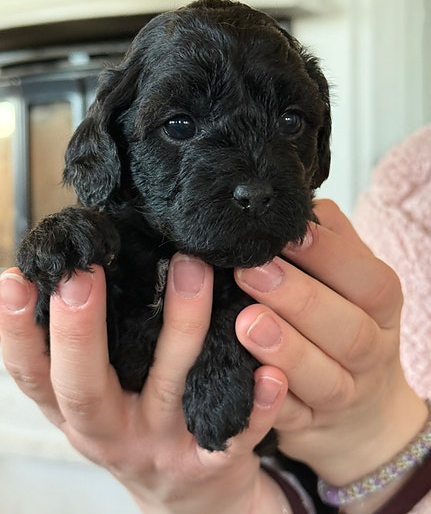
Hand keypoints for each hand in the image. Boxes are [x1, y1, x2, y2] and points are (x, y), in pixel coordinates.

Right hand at [0, 256, 288, 513]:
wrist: (190, 500)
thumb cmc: (137, 428)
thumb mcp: (98, 400)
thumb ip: (84, 353)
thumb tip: (69, 271)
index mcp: (78, 412)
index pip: (32, 374)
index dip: (16, 332)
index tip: (15, 279)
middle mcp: (112, 432)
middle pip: (85, 386)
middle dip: (80, 329)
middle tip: (83, 272)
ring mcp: (163, 448)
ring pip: (170, 387)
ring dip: (182, 326)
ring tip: (190, 268)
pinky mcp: (213, 462)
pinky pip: (236, 432)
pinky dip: (256, 403)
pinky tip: (270, 370)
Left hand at [234, 199, 427, 510]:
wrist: (360, 410)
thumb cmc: (344, 322)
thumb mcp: (349, 282)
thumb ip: (332, 243)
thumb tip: (300, 208)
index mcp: (380, 308)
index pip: (368, 280)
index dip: (331, 256)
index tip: (287, 234)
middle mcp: (370, 352)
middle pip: (347, 330)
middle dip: (299, 299)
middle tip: (252, 271)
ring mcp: (344, 395)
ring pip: (324, 378)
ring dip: (285, 349)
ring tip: (245, 322)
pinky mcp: (311, 426)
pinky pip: (292, 418)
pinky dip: (269, 402)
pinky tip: (244, 378)